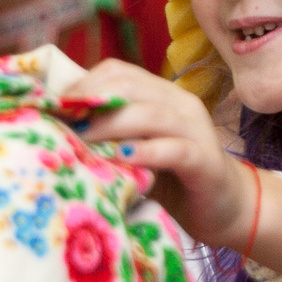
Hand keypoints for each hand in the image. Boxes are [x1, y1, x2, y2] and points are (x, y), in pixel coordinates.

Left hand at [75, 60, 281, 268]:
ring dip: (109, 126)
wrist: (227, 209)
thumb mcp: (135, 152)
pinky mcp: (205, 161)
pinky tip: (122, 160)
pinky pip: (174, 149)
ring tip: (81, 142)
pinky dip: (145, 152)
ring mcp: (196, 130)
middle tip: (62, 127)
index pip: (118, 71)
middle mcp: (180, 104)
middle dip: (90, 103)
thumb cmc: (173, 181)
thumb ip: (108, 137)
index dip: (83, 86)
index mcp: (161, 95)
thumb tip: (57, 130)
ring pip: (149, 113)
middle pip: (129, 86)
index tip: (54, 110)